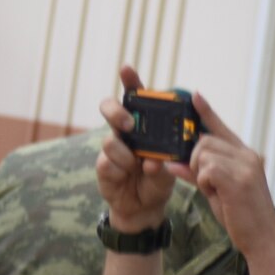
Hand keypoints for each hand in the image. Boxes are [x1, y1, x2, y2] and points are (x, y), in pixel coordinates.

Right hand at [96, 66, 177, 232]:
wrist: (145, 206)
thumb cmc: (159, 178)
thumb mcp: (170, 166)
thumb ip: (163, 159)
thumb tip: (151, 160)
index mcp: (143, 124)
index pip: (135, 97)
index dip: (130, 81)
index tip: (126, 69)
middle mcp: (124, 131)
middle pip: (109, 108)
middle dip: (117, 113)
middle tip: (130, 125)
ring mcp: (111, 148)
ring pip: (110, 140)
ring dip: (127, 155)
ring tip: (138, 167)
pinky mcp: (103, 166)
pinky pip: (107, 163)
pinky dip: (121, 172)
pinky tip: (127, 177)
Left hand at [167, 92, 274, 261]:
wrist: (262, 238)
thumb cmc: (240, 216)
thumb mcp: (216, 191)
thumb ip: (198, 174)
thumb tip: (173, 163)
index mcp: (246, 155)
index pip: (222, 128)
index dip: (206, 112)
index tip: (194, 96)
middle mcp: (247, 155)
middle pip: (204, 141)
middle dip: (195, 161)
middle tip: (205, 182)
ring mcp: (245, 165)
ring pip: (203, 154)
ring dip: (200, 174)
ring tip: (214, 190)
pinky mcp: (238, 178)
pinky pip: (205, 169)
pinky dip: (203, 183)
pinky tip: (216, 194)